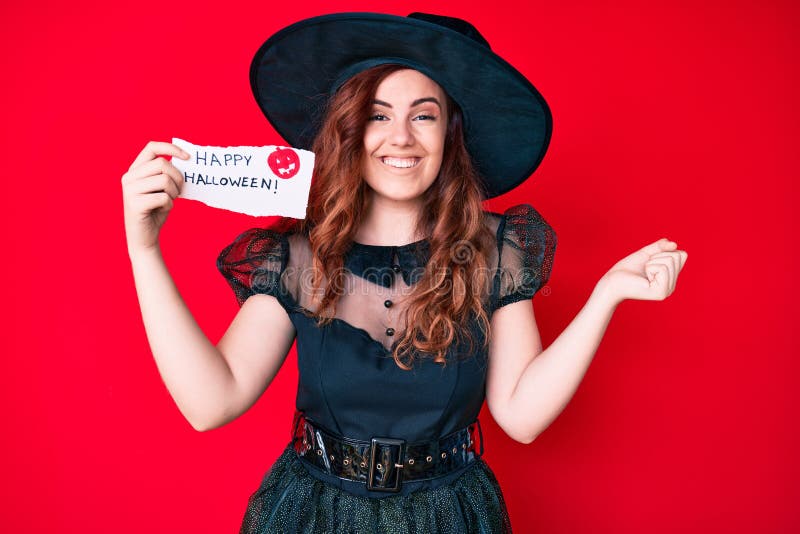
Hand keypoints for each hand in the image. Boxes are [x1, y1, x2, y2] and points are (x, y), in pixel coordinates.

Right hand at [122, 141, 189, 255]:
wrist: (144, 237)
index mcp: (134, 170)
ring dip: (174, 192)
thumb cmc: (156, 211)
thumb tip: (185, 159)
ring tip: (169, 201)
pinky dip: (169, 204)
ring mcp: (129, 190)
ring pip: (164, 180)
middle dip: (178, 177)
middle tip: (179, 191)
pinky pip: (163, 197)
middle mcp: (129, 177)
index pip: (151, 147)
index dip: (171, 148)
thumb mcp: (161, 188)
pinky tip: (163, 210)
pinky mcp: (135, 204)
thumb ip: (166, 174)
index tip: (188, 157)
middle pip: (162, 164)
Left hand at [598, 238, 687, 304]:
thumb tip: (675, 244)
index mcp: (671, 278)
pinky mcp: (661, 293)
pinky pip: (663, 268)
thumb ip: (661, 247)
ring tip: (643, 273)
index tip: (649, 261)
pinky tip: (644, 278)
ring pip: (670, 261)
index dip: (663, 252)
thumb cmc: (627, 269)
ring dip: (652, 262)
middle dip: (657, 256)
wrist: (612, 281)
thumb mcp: (646, 254)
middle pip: (677, 256)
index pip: (681, 255)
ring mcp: (667, 290)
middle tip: (644, 268)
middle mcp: (672, 286)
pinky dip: (650, 267)